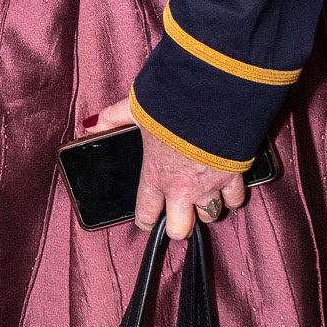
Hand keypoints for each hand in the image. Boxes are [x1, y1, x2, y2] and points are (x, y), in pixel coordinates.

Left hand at [94, 99, 246, 239]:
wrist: (212, 97)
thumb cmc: (172, 105)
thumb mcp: (136, 109)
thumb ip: (112, 119)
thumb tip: (91, 125)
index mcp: (156, 176)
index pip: (147, 215)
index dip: (146, 221)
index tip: (149, 219)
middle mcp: (182, 188)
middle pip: (181, 229)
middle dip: (179, 225)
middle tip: (178, 214)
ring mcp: (209, 185)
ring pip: (209, 216)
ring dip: (206, 209)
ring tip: (202, 198)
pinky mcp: (233, 176)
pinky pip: (235, 200)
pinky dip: (232, 197)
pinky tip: (226, 190)